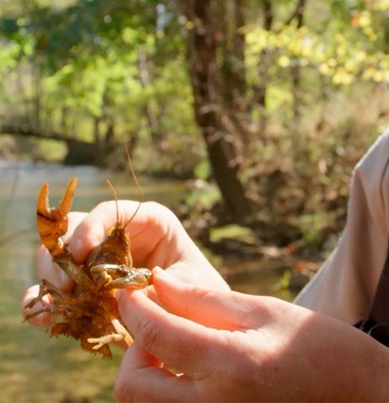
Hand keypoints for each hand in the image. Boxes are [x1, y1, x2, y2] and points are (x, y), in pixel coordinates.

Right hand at [22, 200, 228, 324]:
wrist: (197, 320)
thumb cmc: (200, 293)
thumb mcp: (191, 285)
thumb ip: (161, 286)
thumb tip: (121, 293)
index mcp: (149, 221)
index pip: (111, 211)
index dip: (91, 225)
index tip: (81, 251)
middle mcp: (118, 236)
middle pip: (75, 229)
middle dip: (64, 254)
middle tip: (66, 284)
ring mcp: (98, 262)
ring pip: (58, 255)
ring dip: (52, 276)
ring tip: (60, 303)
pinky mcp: (85, 290)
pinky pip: (53, 290)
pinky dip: (44, 301)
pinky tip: (45, 316)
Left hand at [113, 269, 388, 401]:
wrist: (359, 397)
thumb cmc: (319, 346)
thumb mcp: (265, 311)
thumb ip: (206, 300)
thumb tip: (160, 282)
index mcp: (229, 368)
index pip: (157, 335)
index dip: (135, 306)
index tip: (126, 287)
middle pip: (133, 385)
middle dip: (134, 346)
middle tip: (156, 317)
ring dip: (146, 370)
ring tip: (175, 341)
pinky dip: (166, 390)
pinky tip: (190, 366)